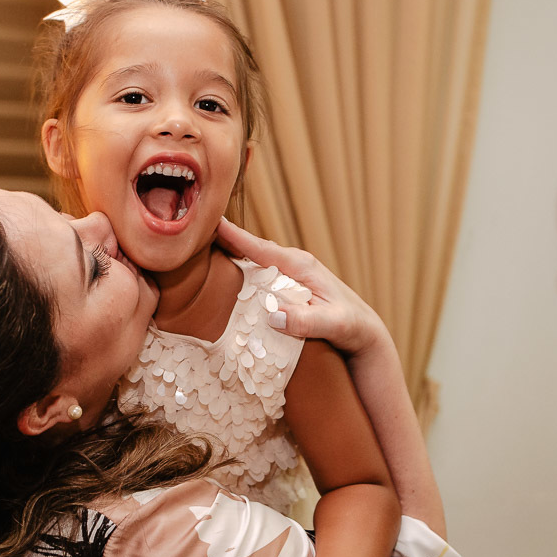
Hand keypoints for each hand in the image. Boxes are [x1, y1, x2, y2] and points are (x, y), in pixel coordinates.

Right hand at [215, 219, 385, 357]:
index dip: (234, 236)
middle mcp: (293, 265)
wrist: (365, 333)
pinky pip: (258, 274)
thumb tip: (273, 315)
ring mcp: (290, 275)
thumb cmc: (352, 328)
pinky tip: (223, 273)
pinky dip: (240, 269)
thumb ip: (307, 320)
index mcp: (300, 266)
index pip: (260, 247)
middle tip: (191, 231)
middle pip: (252, 249)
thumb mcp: (333, 325)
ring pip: (253, 261)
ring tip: (199, 248)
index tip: (209, 222)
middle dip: (224, 239)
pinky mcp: (288, 286)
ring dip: (229, 254)